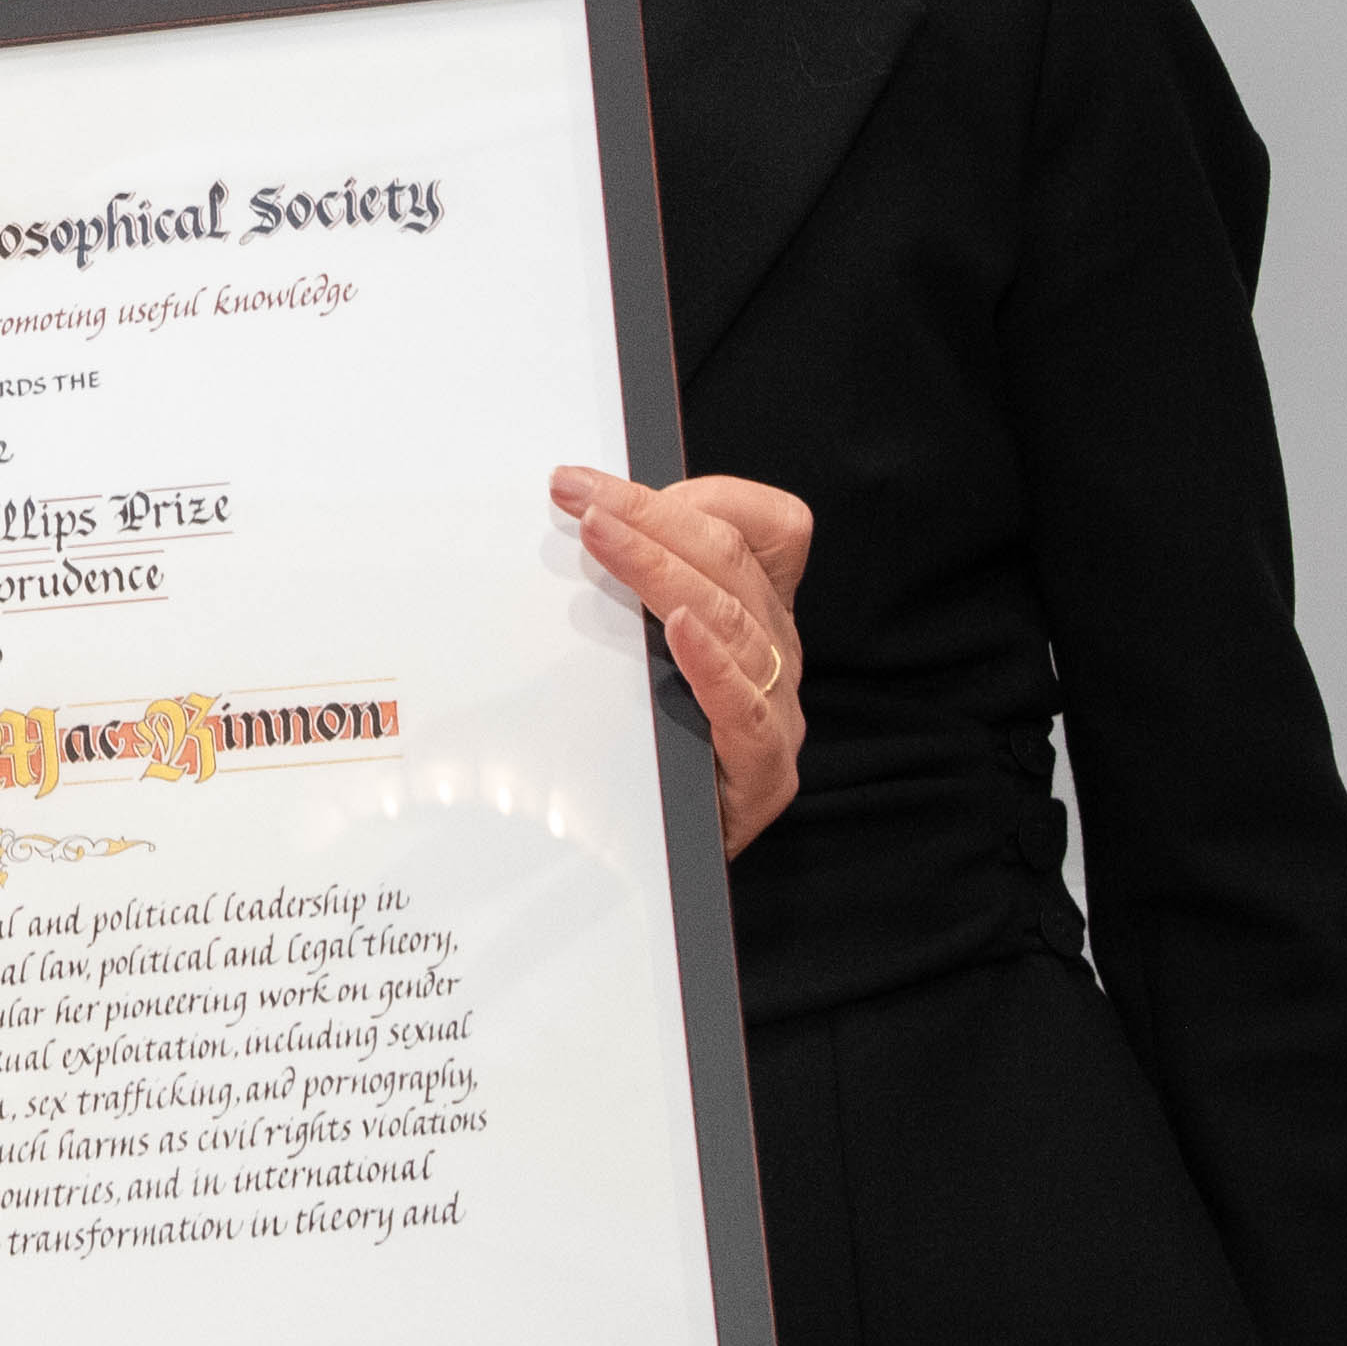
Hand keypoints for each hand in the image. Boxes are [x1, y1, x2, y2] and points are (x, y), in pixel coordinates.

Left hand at [554, 467, 810, 850]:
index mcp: (758, 613)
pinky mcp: (763, 776)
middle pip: (731, 561)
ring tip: (601, 537)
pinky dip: (712, 663)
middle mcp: (776, 654)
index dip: (698, 493)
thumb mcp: (634, 652)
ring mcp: (776, 713)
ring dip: (660, 567)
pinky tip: (678, 631)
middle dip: (648, 515)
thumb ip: (626, 592)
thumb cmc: (639, 745)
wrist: (654, 860)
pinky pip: (745, 710)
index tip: (599, 485)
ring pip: (732, 619)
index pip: (767, 526)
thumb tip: (569, 521)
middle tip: (574, 492)